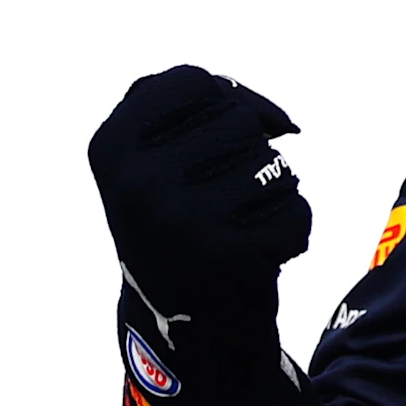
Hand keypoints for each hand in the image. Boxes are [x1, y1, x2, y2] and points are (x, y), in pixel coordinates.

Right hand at [89, 65, 311, 370]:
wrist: (185, 324)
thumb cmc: (180, 219)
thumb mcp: (154, 153)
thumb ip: (198, 105)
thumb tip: (282, 123)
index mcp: (111, 145)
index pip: (193, 81)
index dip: (219, 102)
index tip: (204, 145)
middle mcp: (137, 183)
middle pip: (240, 122)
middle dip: (246, 155)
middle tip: (214, 203)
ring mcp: (180, 221)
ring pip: (274, 166)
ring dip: (271, 194)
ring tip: (232, 227)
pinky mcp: (228, 258)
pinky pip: (295, 212)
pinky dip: (290, 230)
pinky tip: (254, 256)